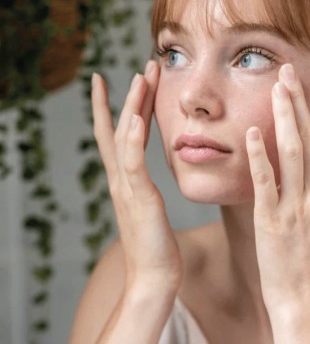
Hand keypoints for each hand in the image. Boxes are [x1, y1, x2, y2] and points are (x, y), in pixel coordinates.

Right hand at [91, 61, 181, 291]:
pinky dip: (131, 139)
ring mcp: (127, 187)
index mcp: (127, 180)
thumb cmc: (156, 246)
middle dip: (132, 95)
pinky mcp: (139, 198)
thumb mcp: (149, 210)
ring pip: (125, 137)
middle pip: (121, 127)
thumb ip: (145, 191)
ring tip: (142, 77)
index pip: (120, 135)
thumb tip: (148, 184)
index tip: (129, 80)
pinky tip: (135, 117)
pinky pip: (133, 163)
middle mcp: (122, 179)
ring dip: (132, 106)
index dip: (120, 107)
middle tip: (145, 66)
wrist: (153, 278)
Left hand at [246, 64, 309, 311]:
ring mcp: (295, 206)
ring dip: (284, 118)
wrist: (306, 300)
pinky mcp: (270, 219)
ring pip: (291, 152)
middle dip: (302, 101)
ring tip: (276, 88)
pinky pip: (265, 181)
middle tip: (290, 71)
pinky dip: (259, 156)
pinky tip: (252, 132)